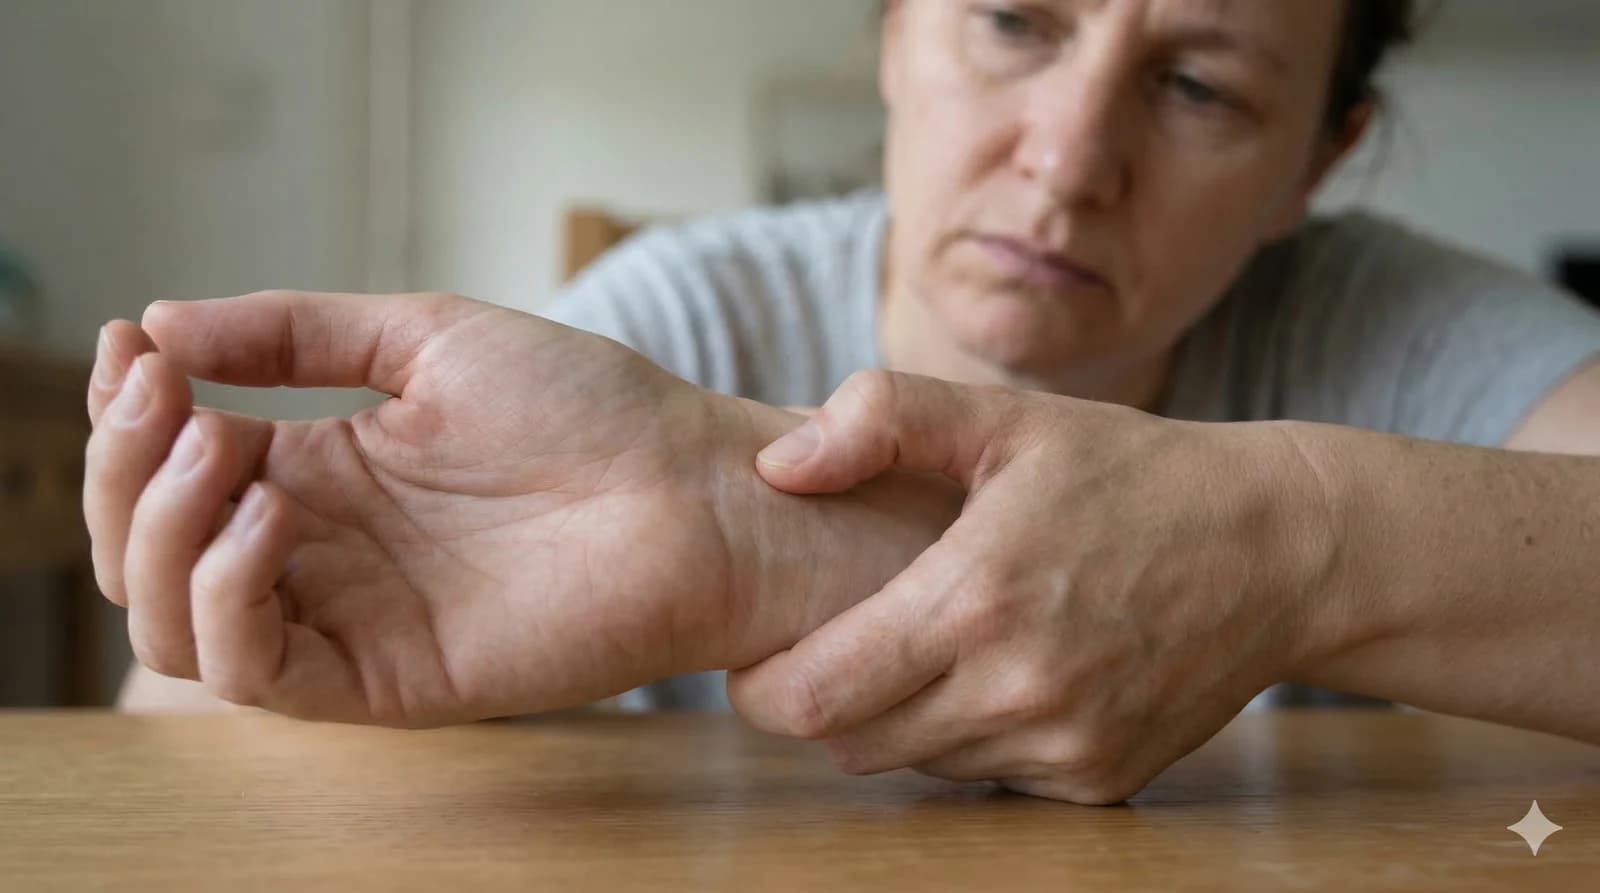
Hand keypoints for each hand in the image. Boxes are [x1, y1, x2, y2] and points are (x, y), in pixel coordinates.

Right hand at [86, 292, 950, 725]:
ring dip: (158, 531)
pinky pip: (256, 671)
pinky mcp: (388, 681)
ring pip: (173, 624)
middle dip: (123, 470)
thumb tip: (160, 322)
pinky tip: (269, 516)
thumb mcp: (428, 339)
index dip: (130, 411)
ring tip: (215, 446)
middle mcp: (322, 554)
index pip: (172, 469)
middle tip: (159, 395)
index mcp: (325, 474)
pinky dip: (225, 596)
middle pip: (149, 551)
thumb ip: (296, 333)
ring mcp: (350, 621)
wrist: (697, 486)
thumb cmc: (593, 409)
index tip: (133, 343)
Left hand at [729, 371, 1343, 802]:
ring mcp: (1063, 745)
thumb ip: (880, 418)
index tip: (760, 660)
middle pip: (850, 744)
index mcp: (974, 600)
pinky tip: (1007, 672)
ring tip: (932, 645)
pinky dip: (975, 737)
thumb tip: (775, 464)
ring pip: (917, 763)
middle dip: (823, 704)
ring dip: (900, 720)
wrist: (1281, 547)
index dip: (762, 688)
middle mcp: (1016, 690)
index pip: (812, 698)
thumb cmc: (1130, 473)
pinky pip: (989, 778)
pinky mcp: (1100, 780)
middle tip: (841, 645)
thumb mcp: (1005, 418)